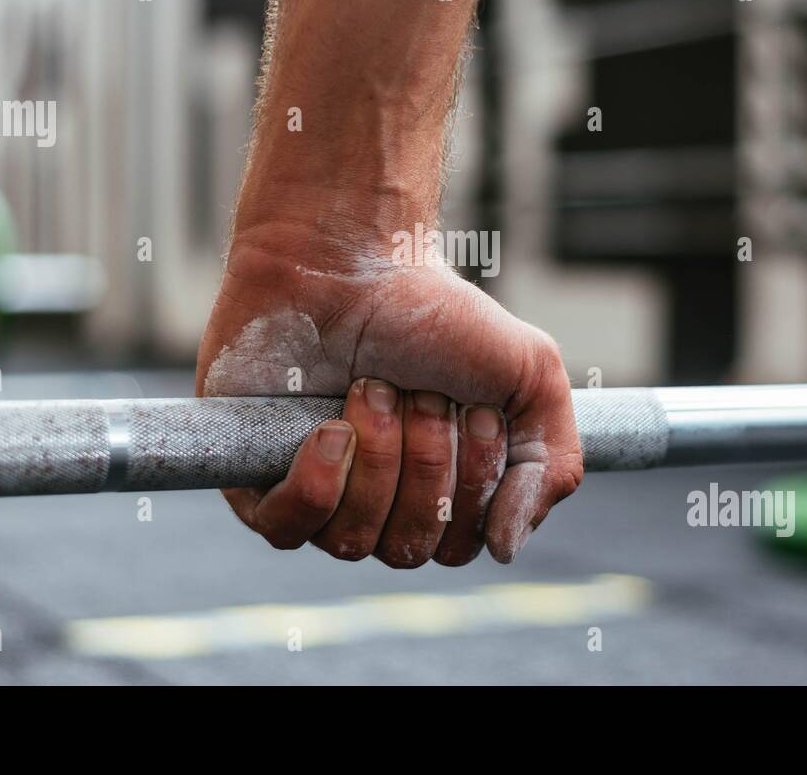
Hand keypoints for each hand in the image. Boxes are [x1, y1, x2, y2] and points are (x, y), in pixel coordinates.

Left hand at [196, 232, 582, 566]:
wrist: (350, 258)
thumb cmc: (436, 312)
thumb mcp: (533, 376)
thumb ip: (551, 466)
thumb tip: (505, 548)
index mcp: (439, 489)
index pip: (460, 545)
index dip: (471, 485)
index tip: (472, 411)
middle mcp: (378, 501)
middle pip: (409, 548)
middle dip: (424, 464)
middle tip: (418, 392)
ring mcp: (316, 492)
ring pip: (351, 541)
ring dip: (376, 459)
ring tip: (371, 389)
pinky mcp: (255, 476)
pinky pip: (287, 529)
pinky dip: (318, 484)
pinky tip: (331, 430)